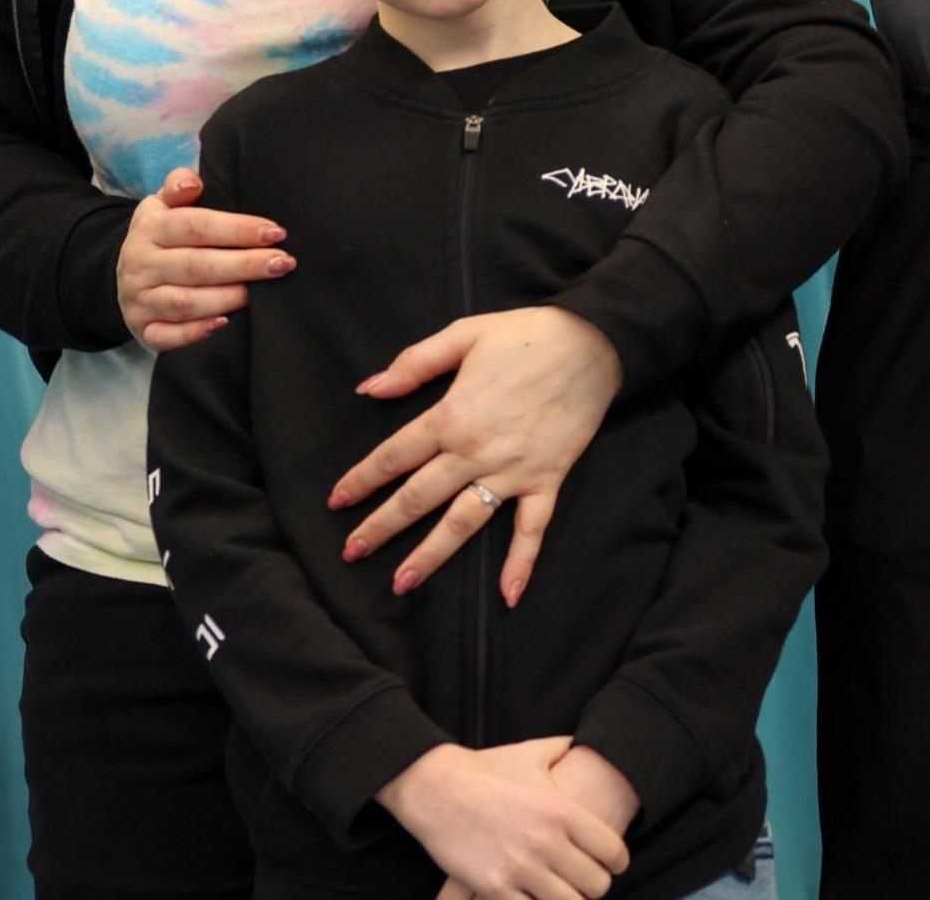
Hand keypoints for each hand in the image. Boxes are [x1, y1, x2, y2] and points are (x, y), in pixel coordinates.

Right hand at [116, 169, 291, 350]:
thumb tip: (192, 182)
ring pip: (185, 303)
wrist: (126, 273)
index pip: (195, 226)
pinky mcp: (142, 329)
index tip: (276, 233)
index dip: (238, 230)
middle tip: (283, 263)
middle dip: (244, 265)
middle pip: (196, 266)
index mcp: (149, 228)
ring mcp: (139, 300)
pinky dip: (196, 333)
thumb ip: (180, 185)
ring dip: (227, 298)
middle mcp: (140, 264)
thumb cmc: (162, 234)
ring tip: (262, 294)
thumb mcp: (163, 204)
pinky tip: (226, 324)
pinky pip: (168, 336)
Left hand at [332, 308, 624, 600]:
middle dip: (380, 527)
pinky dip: (521, 562)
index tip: (337, 501)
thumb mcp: (464, 335)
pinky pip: (531, 528)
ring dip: (430, 555)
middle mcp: (474, 452)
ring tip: (401, 583)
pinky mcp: (546, 479)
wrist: (593, 343)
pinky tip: (508, 595)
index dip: (361, 480)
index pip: (393, 456)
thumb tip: (369, 388)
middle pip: (417, 498)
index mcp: (450, 416)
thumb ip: (414, 363)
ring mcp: (511, 471)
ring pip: (462, 522)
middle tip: (351, 552)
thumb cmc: (526, 335)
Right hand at [376, 740, 627, 899]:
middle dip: (595, 885)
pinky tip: (534, 895)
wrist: (433, 786)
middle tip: (586, 880)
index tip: (612, 864)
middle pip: (596, 885)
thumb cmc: (486, 768)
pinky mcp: (493, 887)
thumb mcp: (533, 753)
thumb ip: (566, 749)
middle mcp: (546, 843)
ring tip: (563, 890)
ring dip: (569, 899)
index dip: (618, 862)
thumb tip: (585, 741)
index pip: (613, 852)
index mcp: (563, 811)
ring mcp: (520, 868)